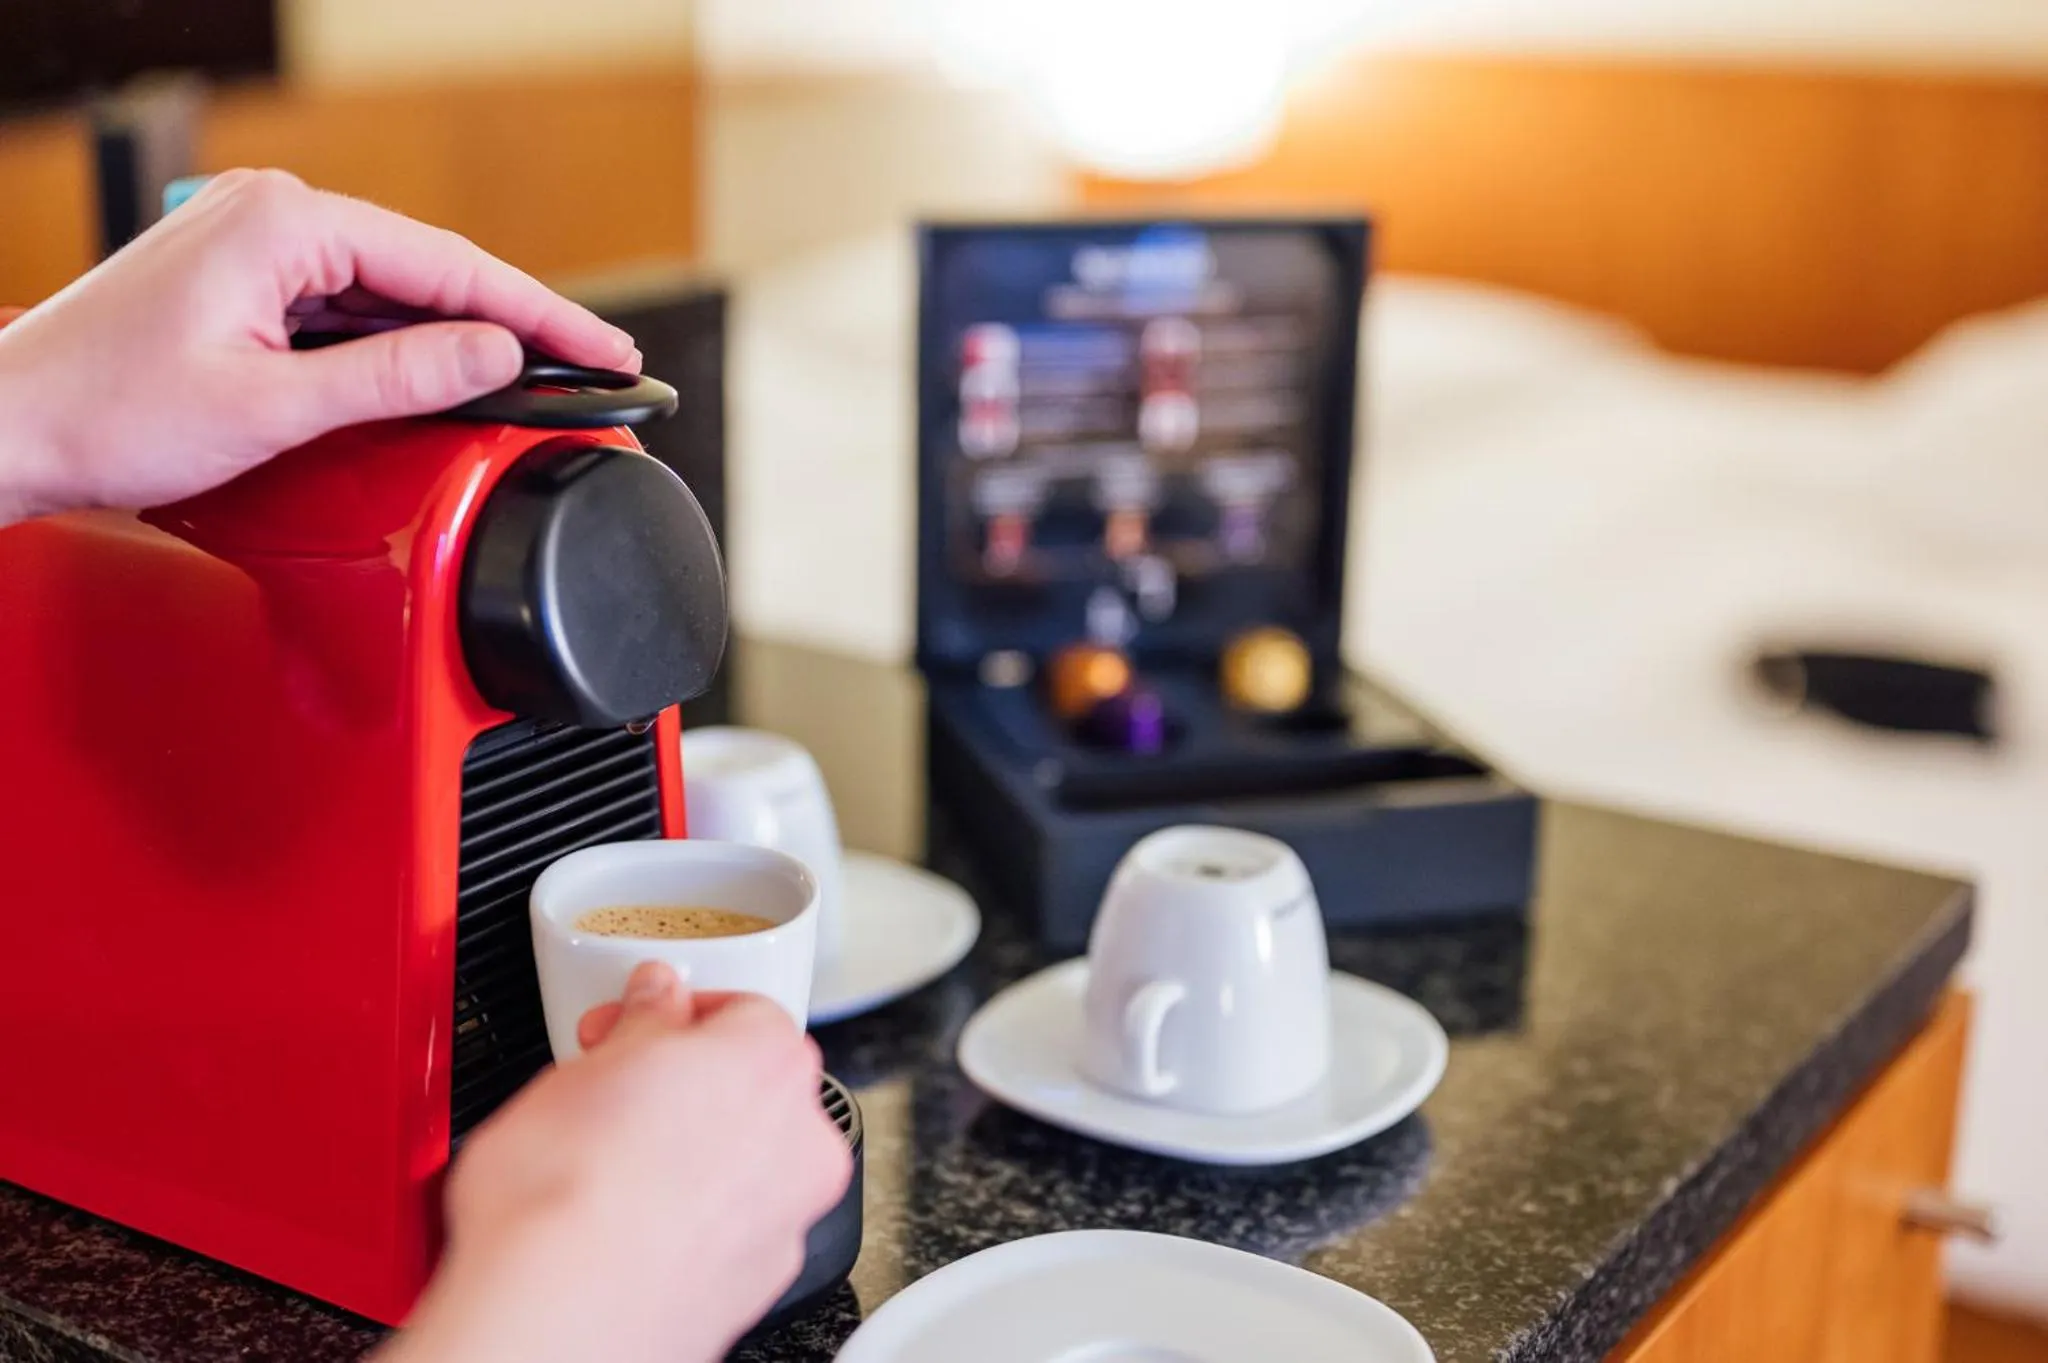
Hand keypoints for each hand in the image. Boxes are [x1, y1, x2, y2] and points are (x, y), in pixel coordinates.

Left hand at [0, 168, 638, 526]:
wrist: (12, 430)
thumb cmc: (108, 414)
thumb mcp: (277, 405)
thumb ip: (399, 377)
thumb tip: (494, 354)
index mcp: (285, 223)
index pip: (451, 266)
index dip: (541, 317)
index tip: (604, 353)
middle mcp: (272, 217)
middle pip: (430, 273)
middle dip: (514, 329)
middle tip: (594, 373)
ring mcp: (256, 246)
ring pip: (394, 294)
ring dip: (458, 342)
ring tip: (536, 384)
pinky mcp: (247, 283)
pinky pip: (351, 308)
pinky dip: (403, 348)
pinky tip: (444, 381)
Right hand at [382, 963, 850, 1362]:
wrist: (561, 1320)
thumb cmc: (569, 1198)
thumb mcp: (583, 1070)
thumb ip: (639, 1023)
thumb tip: (653, 1002)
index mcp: (770, 1060)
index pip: (741, 1009)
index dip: (672, 1015)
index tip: (628, 1027)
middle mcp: (800, 1138)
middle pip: (756, 1084)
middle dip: (689, 1082)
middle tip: (614, 1091)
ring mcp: (788, 1216)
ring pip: (750, 1159)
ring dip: (696, 1152)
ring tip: (612, 1164)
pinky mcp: (761, 1281)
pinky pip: (734, 1225)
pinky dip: (695, 1218)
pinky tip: (631, 1222)